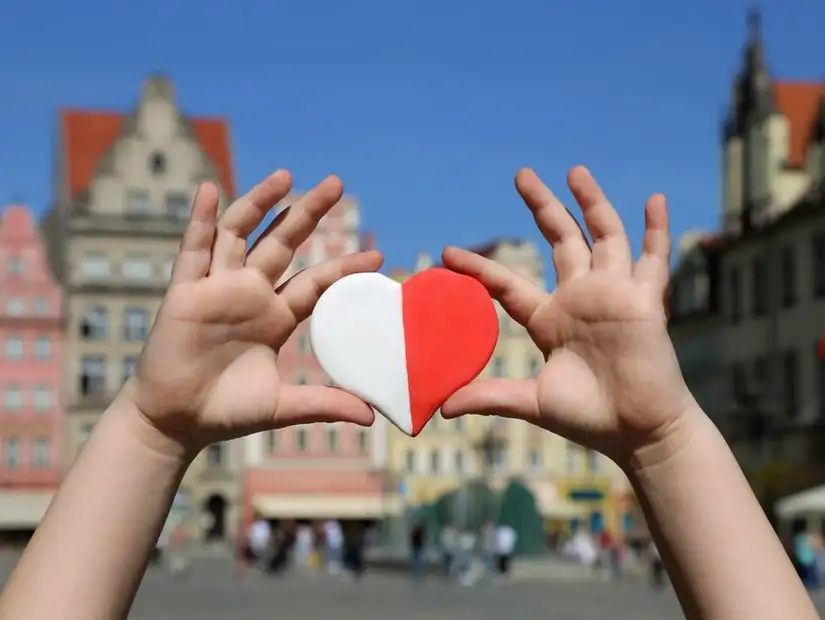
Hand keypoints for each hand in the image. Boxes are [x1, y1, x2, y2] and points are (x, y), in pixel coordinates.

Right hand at [120, 171, 379, 456]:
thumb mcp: (284, 405)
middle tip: (336, 183)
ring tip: (286, 176)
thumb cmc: (227, 412)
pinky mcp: (185, 292)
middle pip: (283, 242)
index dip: (343, 268)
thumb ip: (325, 404)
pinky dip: (201, 219)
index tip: (377, 258)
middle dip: (308, 213)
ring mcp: (217, 288)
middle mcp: (250, 294)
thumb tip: (371, 417)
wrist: (176, 422)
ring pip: (241, 234)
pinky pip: (194, 249)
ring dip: (260, 203)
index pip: (316, 282)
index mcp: (276, 316)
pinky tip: (211, 190)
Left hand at [441, 166, 695, 465]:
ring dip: (591, 202)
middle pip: (559, 239)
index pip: (507, 284)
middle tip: (522, 175)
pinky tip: (653, 200)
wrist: (639, 434)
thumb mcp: (532, 402)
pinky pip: (653, 258)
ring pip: (603, 236)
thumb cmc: (590, 419)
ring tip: (574, 171)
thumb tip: (441, 409)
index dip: (479, 268)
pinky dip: (656, 229)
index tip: (448, 253)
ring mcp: (613, 295)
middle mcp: (579, 299)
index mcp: (549, 319)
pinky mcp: (644, 301)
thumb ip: (490, 397)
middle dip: (542, 206)